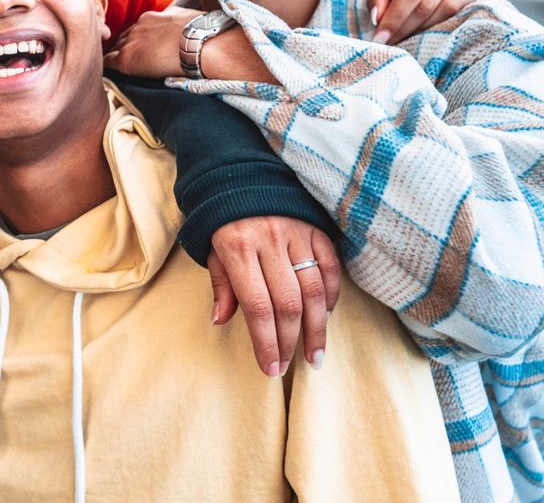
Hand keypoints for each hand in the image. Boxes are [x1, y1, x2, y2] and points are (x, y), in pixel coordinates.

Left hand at [103, 6, 201, 78]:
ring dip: (116, 56)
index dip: (138, 39)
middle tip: (128, 58)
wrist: (200, 45)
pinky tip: (106, 73)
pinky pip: (109, 62)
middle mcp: (137, 27)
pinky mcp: (126, 59)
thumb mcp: (184, 17)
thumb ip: (172, 19)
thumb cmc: (201, 34)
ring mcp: (130, 43)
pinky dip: (107, 66)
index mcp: (150, 17)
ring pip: (115, 48)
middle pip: (124, 38)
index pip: (137, 29)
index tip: (141, 47)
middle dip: (125, 47)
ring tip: (115, 66)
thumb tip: (174, 21)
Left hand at [207, 216, 341, 375]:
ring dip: (318, 327)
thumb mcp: (212, 250)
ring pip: (314, 289)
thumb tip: (221, 320)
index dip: (266, 342)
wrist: (243, 174)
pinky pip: (330, 268)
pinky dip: (331, 296)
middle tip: (291, 366)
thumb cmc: (224, 221)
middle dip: (290, 341)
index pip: (257, 307)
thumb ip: (221, 285)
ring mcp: (297, 233)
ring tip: (316, 354)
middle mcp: (269, 241)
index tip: (270, 368)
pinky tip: (326, 317)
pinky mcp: (317, 228)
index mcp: (237, 248)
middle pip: (288, 304)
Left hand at [368, 0, 480, 44]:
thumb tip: (378, 19)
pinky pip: (460, 15)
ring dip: (424, 31)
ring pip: (447, 11)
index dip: (396, 17)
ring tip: (406, 40)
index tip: (381, 37)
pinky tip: (425, 35)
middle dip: (407, 28)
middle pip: (429, 4)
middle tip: (391, 43)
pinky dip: (441, 28)